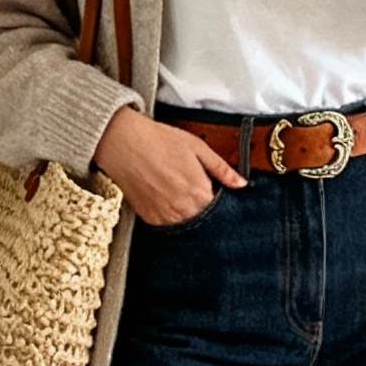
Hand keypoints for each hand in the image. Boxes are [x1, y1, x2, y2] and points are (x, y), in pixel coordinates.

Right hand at [93, 105, 246, 225]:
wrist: (124, 143)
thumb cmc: (159, 141)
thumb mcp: (198, 148)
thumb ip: (222, 169)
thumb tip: (241, 183)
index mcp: (200, 193)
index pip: (220, 209)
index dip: (219, 199)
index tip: (214, 189)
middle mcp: (184, 210)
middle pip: (204, 218)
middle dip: (204, 207)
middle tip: (193, 187)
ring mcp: (165, 217)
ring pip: (187, 224)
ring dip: (188, 213)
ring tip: (178, 189)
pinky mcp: (150, 219)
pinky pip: (168, 224)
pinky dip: (171, 214)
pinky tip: (166, 196)